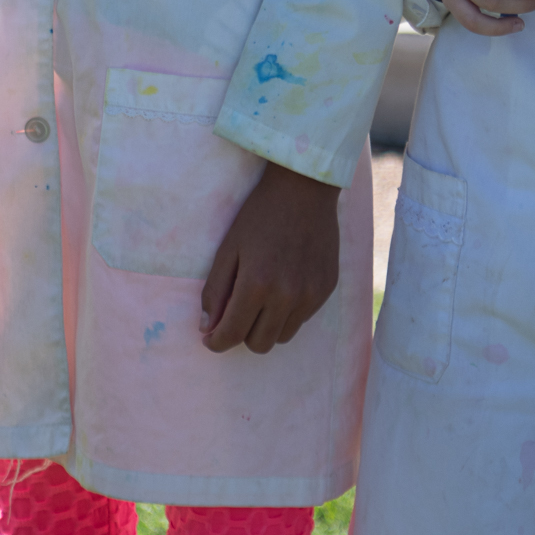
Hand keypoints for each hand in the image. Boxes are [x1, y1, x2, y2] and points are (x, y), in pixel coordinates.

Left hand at [201, 161, 339, 353]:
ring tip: (261, 299)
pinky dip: (287, 312)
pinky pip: (302, 318)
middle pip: (260, 344)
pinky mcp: (327, 290)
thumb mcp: (228, 248)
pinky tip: (283, 286)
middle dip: (241, 335)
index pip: (233, 334)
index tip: (210, 339)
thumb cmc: (260, 215)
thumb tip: (207, 327)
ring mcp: (311, 295)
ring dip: (266, 326)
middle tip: (235, 315)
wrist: (304, 190)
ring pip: (282, 336)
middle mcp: (287, 296)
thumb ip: (215, 291)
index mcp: (257, 284)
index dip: (216, 342)